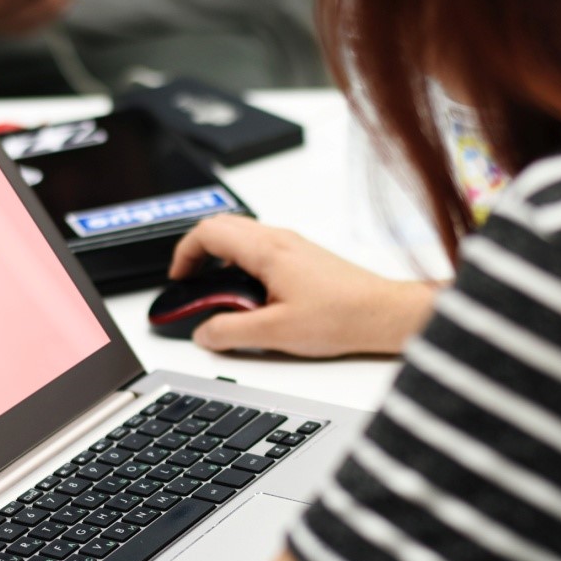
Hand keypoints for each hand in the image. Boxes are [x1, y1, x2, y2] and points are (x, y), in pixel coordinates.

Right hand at [168, 215, 439, 356]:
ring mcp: (292, 245)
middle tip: (190, 282)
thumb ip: (231, 333)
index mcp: (267, 250)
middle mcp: (279, 239)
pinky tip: (248, 294)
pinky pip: (259, 247)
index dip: (183, 254)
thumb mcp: (275, 333)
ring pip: (241, 235)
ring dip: (220, 258)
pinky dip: (241, 263)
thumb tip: (204, 333)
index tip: (178, 279)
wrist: (382, 314)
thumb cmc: (342, 316)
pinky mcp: (302, 256)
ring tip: (217, 291)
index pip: (208, 232)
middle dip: (196, 252)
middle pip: (221, 227)